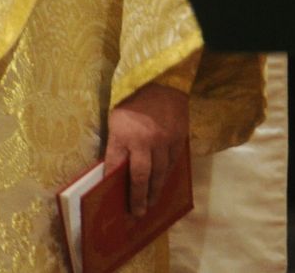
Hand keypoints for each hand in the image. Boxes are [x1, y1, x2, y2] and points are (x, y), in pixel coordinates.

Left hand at [105, 82, 188, 216]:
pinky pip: (174, 160)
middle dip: (139, 197)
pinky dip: (169, 172)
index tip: (117, 203)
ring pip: (161, 171)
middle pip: (142, 177)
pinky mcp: (180, 136)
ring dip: (156, 189)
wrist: (162, 80)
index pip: (116, 168)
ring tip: (152, 202)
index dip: (116, 186)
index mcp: (124, 136)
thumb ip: (116, 144)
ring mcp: (165, 140)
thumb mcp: (116, 120)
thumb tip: (113, 168)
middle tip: (138, 213)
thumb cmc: (133, 101)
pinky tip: (164, 180)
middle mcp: (146, 142)